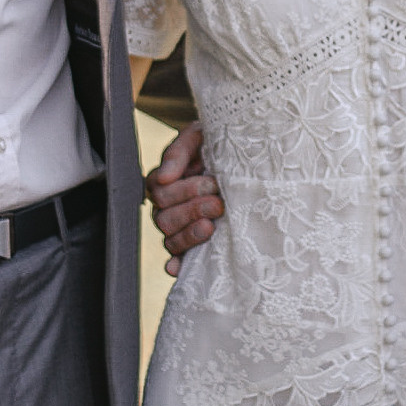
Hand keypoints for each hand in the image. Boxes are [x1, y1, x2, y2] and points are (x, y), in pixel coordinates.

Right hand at [148, 123, 221, 275]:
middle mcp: (168, 207)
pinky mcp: (193, 245)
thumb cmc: (219, 143)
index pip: (161, 192)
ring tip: (212, 227)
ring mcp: (179, 228)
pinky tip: (178, 268)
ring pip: (170, 240)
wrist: (244, 156)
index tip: (213, 183)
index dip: (186, 190)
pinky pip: (177, 259)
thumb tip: (164, 178)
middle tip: (219, 203)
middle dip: (192, 210)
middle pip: (165, 218)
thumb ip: (179, 152)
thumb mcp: (199, 137)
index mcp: (165, 182)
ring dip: (190, 235)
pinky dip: (176, 264)